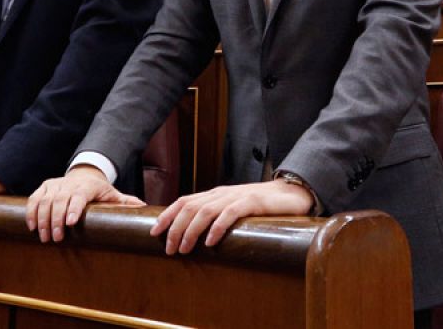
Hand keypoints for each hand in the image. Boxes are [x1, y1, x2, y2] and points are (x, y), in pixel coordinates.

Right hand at [26, 164, 145, 242]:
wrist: (84, 173)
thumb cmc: (99, 190)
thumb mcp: (113, 194)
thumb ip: (126, 202)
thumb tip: (143, 208)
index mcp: (87, 186)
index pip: (79, 196)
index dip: (74, 209)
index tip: (71, 223)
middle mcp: (69, 183)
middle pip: (59, 201)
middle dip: (56, 220)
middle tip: (56, 239)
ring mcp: (55, 184)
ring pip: (44, 201)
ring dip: (42, 220)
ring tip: (44, 237)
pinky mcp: (44, 187)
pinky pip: (34, 198)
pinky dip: (31, 212)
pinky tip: (31, 227)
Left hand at [151, 179, 314, 254]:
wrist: (289, 193)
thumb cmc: (259, 206)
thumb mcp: (232, 210)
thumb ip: (216, 217)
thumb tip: (193, 237)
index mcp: (213, 195)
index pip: (183, 202)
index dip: (167, 216)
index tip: (153, 233)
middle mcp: (220, 193)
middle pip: (189, 208)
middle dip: (175, 229)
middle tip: (170, 250)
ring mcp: (235, 196)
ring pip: (205, 211)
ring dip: (191, 231)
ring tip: (185, 249)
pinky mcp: (251, 203)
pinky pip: (230, 214)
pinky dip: (218, 227)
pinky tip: (211, 241)